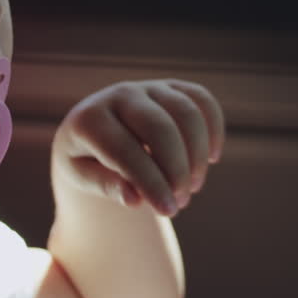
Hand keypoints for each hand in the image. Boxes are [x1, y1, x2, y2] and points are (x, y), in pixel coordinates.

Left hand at [52, 80, 224, 216]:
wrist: (92, 135)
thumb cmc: (87, 162)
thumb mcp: (83, 178)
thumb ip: (106, 187)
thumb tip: (135, 198)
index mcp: (90, 119)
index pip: (125, 150)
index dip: (151, 182)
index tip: (168, 210)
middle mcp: (119, 94)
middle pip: (160, 128)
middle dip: (177, 169)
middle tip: (181, 202)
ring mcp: (148, 87)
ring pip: (186, 112)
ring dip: (197, 155)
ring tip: (192, 188)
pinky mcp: (171, 86)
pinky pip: (202, 99)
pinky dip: (214, 128)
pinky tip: (213, 158)